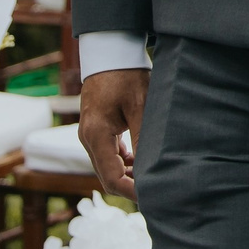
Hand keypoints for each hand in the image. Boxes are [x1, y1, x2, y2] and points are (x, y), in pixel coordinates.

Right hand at [76, 66, 146, 199]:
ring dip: (129, 176)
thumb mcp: (141, 105)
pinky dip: (124, 163)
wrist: (110, 53)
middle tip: (159, 190)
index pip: (112, 178)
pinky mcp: (96, 131)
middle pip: (108, 177)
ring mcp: (90, 136)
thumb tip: (152, 169)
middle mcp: (88, 139)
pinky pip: (108, 156)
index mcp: (97, 135)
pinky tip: (143, 161)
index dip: (133, 192)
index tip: (155, 195)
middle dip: (131, 187)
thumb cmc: (127, 75)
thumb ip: (144, 138)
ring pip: (108, 168)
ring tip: (155, 176)